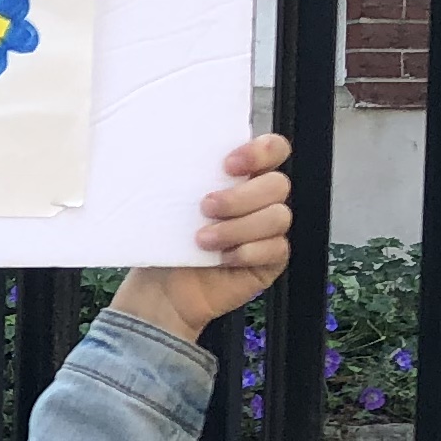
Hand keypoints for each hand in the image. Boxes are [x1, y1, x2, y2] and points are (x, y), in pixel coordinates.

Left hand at [110, 133, 293, 343]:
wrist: (161, 290)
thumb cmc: (165, 241)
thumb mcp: (169, 202)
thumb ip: (185, 175)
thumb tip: (171, 152)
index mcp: (241, 176)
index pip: (273, 149)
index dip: (261, 151)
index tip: (228, 164)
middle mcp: (259, 200)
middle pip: (278, 184)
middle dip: (241, 196)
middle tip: (205, 207)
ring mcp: (268, 231)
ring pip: (278, 217)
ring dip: (238, 228)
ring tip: (203, 240)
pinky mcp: (270, 260)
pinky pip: (276, 249)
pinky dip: (248, 252)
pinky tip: (223, 259)